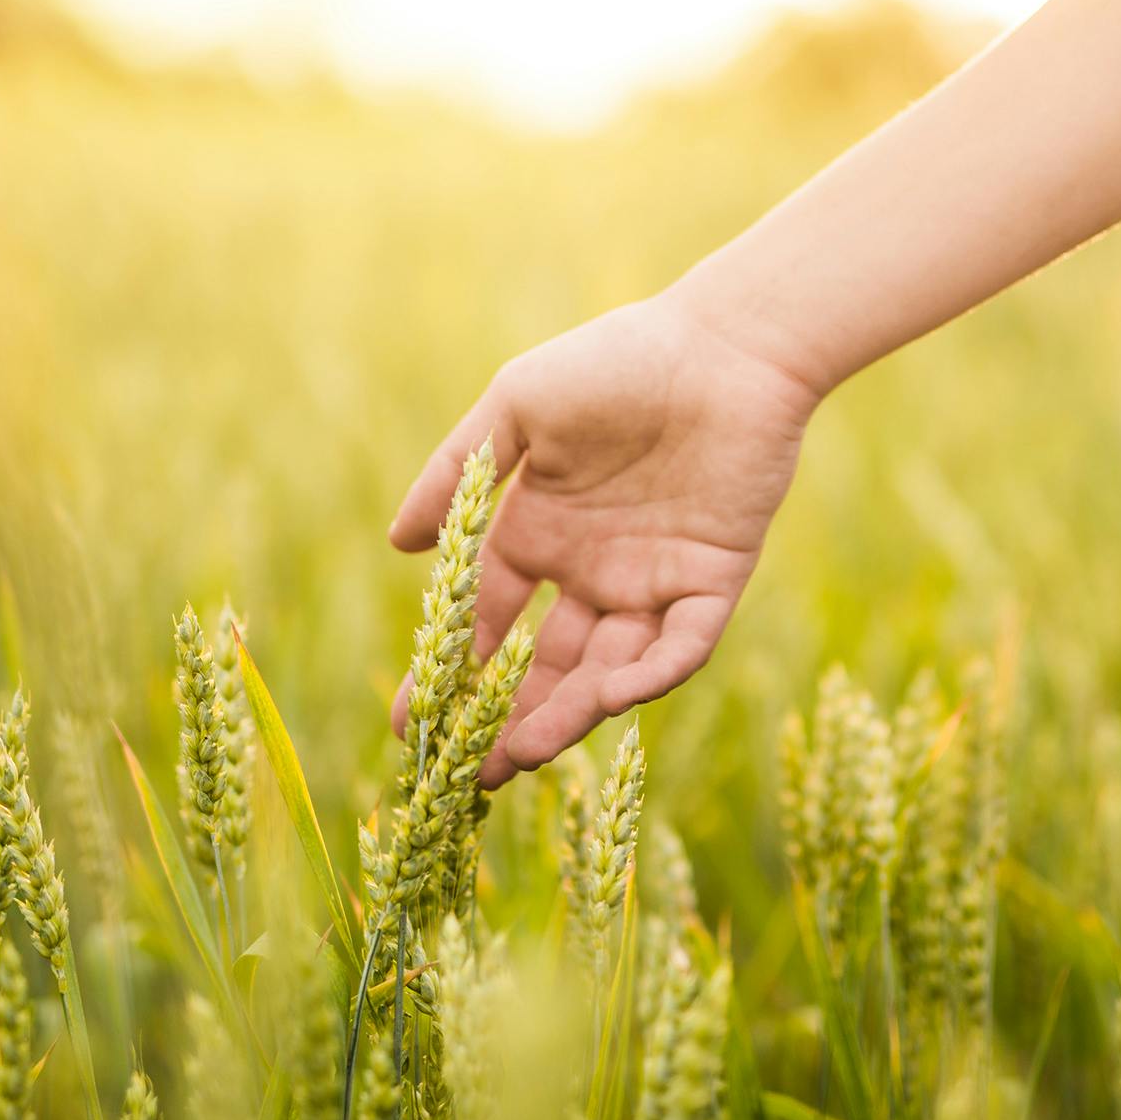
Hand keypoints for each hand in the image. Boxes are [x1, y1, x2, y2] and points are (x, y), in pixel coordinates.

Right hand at [387, 290, 819, 786]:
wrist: (724, 345)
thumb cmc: (617, 362)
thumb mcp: (518, 406)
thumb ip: (457, 473)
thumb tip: (396, 544)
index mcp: (542, 528)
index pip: (487, 619)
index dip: (451, 671)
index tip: (410, 724)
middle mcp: (594, 566)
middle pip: (545, 663)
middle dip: (508, 718)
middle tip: (471, 774)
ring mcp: (654, 578)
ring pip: (608, 668)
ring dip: (569, 713)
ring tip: (522, 756)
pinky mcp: (714, 578)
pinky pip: (682, 644)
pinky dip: (651, 674)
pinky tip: (612, 697)